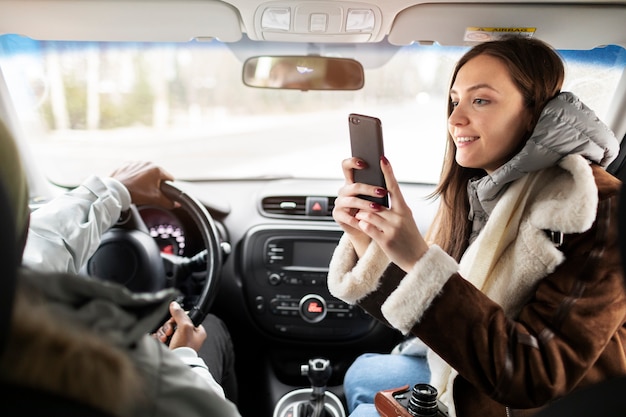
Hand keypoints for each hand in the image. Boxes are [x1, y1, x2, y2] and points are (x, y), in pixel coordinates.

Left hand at [110, 161, 178, 208]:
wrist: (116, 191)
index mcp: (157, 169)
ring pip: (146, 172)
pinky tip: (132, 184)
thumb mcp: (154, 199)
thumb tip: (176, 204)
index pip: (170, 178)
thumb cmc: (135, 193)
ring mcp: (136, 163)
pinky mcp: (126, 164)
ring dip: (145, 179)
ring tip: (139, 188)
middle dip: (156, 183)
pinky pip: (134, 170)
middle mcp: (148, 163)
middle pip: (157, 174)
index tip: (163, 192)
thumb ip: (168, 202)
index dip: (168, 187)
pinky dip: (135, 176)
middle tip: (150, 192)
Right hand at [153, 301, 206, 351]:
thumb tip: (174, 304)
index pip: (185, 316)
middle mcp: (188, 335)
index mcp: (196, 330)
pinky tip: (160, 341)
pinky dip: (159, 337)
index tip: (174, 322)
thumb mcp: (185, 327)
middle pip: (174, 323)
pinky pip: (161, 336)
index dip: (177, 318)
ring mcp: (179, 340)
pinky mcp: (170, 345)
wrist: (177, 362)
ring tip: (164, 339)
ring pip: (166, 329)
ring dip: (162, 332)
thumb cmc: (184, 348)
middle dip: (168, 327)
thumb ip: (180, 314)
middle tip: (169, 333)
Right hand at [332, 157, 387, 256]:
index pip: (347, 166)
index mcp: (352, 182)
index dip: (353, 162)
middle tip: (382, 192)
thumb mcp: (376, 196)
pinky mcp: (337, 215)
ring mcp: (339, 202)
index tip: (364, 163)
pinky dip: (358, 220)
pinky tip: (366, 222)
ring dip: (365, 204)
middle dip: (369, 189)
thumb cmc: (372, 211)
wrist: (365, 231)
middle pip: (354, 186)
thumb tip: (388, 170)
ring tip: (377, 207)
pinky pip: (347, 217)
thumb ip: (378, 184)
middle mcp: (344, 190)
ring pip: (352, 201)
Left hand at [337, 156, 429, 271]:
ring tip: (363, 218)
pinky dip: (362, 225)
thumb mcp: (405, 220)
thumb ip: (393, 209)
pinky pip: (367, 227)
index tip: (382, 159)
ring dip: (362, 215)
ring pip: (369, 214)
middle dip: (366, 204)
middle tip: (361, 205)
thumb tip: (377, 199)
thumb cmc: (409, 238)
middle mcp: (399, 217)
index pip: (395, 187)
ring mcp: (393, 229)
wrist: (418, 259)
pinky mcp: (386, 240)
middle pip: (375, 203)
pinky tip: (363, 226)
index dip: (388, 172)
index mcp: (404, 210)